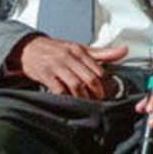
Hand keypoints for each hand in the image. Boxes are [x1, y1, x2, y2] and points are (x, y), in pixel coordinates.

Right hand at [11, 34, 128, 100]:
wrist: (28, 48)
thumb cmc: (56, 50)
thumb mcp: (79, 48)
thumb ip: (102, 53)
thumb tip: (124, 50)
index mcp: (79, 50)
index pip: (98, 70)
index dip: (104, 84)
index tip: (107, 93)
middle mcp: (68, 57)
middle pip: (89, 79)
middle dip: (96, 93)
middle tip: (99, 102)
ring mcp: (56, 66)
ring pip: (76, 85)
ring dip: (83, 98)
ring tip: (87, 104)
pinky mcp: (45, 75)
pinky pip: (59, 89)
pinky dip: (66, 98)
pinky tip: (69, 102)